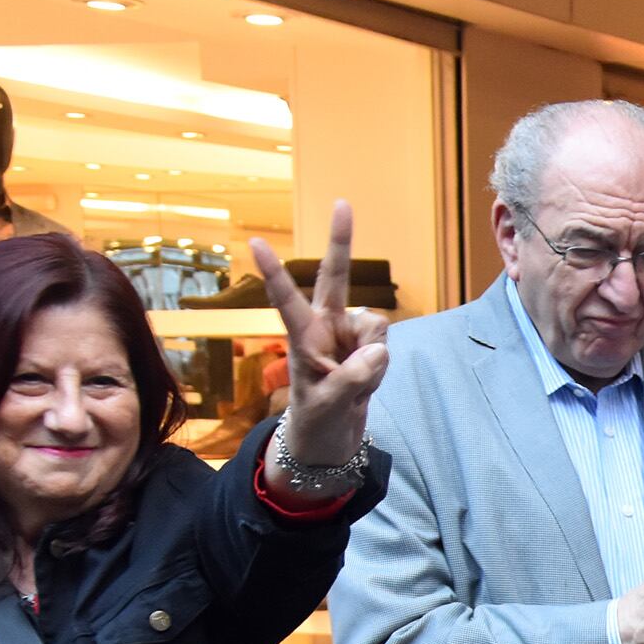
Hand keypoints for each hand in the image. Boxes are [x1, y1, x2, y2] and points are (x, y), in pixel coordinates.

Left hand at [252, 201, 387, 483]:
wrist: (329, 440)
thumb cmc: (316, 421)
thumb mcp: (329, 405)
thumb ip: (353, 378)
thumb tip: (380, 349)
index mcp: (302, 337)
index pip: (287, 300)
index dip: (275, 272)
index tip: (257, 242)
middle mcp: (326, 326)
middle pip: (336, 277)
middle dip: (341, 242)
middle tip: (342, 203)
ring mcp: (349, 334)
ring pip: (376, 326)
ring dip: (374, 359)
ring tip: (354, 385)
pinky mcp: (368, 347)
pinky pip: (386, 345)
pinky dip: (381, 367)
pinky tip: (366, 382)